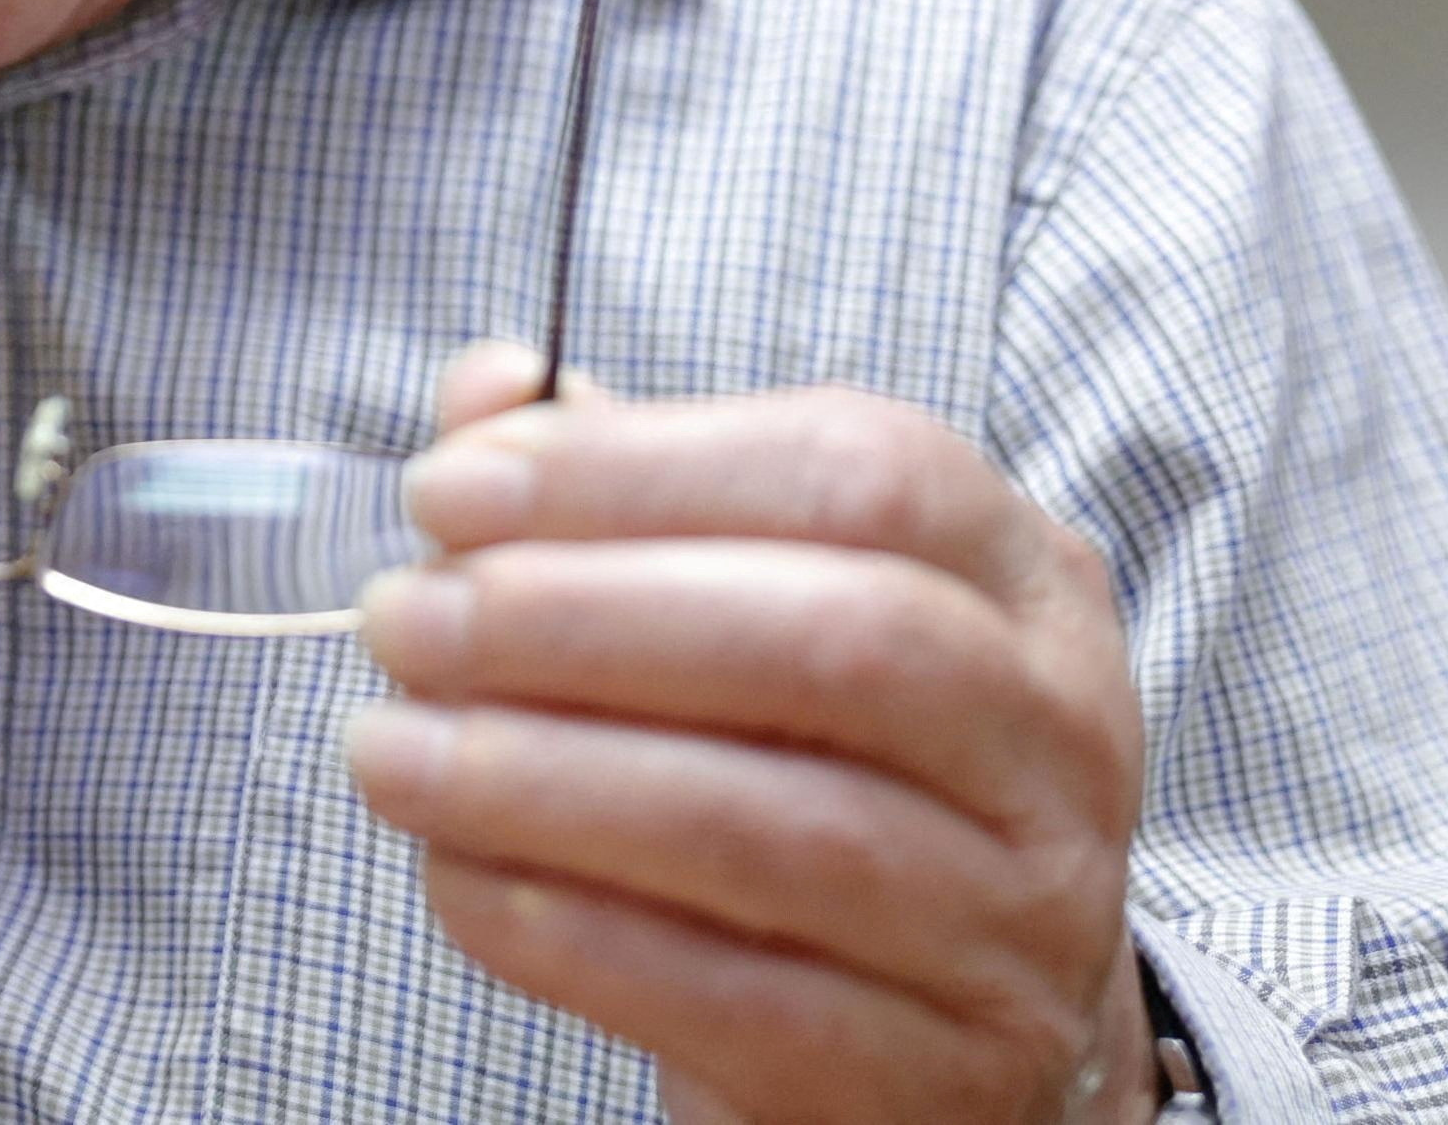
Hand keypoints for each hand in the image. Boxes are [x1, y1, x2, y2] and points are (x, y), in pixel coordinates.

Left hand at [347, 345, 1157, 1124]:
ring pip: (781, 832)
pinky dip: (573, 932)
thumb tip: (482, 391)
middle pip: (835, 642)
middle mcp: (1056, 738)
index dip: (636, 469)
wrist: (942, 1026)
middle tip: (403, 619)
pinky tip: (457, 878)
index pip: (858, 473)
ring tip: (390, 751)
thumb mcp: (746, 601)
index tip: (447, 491)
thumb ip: (619, 487)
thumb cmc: (809, 763)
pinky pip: (743, 999)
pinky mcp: (945, 1076)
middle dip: (581, 619)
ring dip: (545, 781)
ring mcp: (1023, 919)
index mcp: (1018, 574)